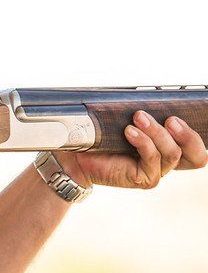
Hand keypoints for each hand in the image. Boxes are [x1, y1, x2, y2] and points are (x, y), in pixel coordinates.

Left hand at [54, 111, 207, 188]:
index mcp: (168, 146)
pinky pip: (151, 158)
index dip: (198, 131)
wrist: (76, 156)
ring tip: (139, 117)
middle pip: (197, 155)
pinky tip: (130, 131)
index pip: (196, 144)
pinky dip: (143, 142)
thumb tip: (153, 94)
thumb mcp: (126, 119)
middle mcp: (166, 161)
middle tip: (171, 118)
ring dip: (157, 132)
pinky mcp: (143, 179)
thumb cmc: (102, 136)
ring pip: (172, 153)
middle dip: (188, 134)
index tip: (186, 113)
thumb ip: (145, 113)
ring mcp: (156, 171)